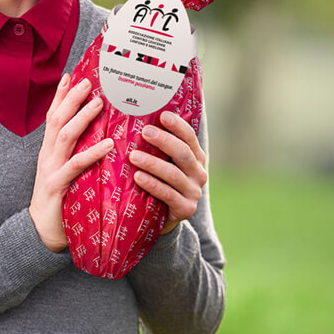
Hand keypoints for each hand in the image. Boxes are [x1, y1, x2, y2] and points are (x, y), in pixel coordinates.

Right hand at [29, 75, 113, 251]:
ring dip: (82, 117)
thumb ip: (75, 152)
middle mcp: (48, 155)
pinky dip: (93, 152)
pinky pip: (76, 165)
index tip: (71, 75)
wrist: (41, 232)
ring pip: (65, 135)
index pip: (53, 116)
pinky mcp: (58, 185)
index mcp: (49, 150)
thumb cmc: (60, 200)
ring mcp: (51, 169)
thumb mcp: (65, 171)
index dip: (60, 95)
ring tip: (100, 103)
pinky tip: (109, 144)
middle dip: (71, 98)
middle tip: (89, 81)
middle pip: (57, 119)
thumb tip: (98, 134)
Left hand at [130, 111, 207, 234]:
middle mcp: (199, 173)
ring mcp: (194, 192)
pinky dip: (153, 184)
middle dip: (164, 141)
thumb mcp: (164, 163)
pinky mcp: (186, 208)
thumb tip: (140, 119)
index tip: (163, 115)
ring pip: (174, 174)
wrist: (162, 218)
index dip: (177, 126)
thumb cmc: (159, 183)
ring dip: (153, 163)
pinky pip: (168, 194)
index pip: (190, 137)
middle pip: (183, 153)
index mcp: (196, 158)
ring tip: (133, 156)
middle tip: (145, 132)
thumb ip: (159, 147)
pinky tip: (138, 177)